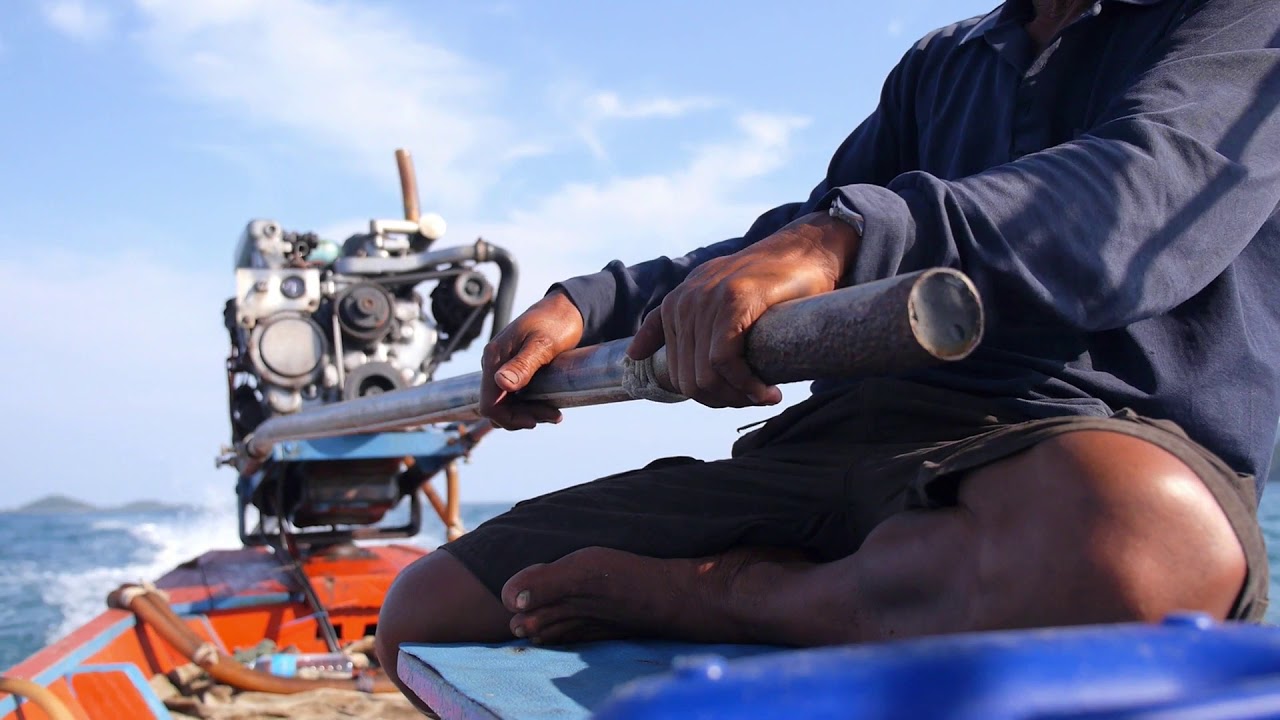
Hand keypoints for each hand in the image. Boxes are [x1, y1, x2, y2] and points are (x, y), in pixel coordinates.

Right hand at [479, 290, 583, 429]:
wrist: (566, 309)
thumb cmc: (556, 323)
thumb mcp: (543, 344)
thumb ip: (522, 364)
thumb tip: (501, 383)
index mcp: (494, 358)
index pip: (489, 404)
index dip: (510, 418)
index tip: (536, 421)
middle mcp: (493, 364)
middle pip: (496, 407)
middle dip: (523, 418)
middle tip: (555, 416)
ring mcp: (501, 367)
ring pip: (506, 404)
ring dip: (528, 414)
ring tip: (555, 413)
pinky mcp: (512, 370)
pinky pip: (514, 397)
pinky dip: (530, 406)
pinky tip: (550, 406)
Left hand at [627, 212, 859, 407]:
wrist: (808, 250)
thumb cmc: (767, 281)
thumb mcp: (712, 296)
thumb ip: (673, 321)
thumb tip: (633, 354)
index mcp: (676, 304)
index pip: (675, 372)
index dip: (705, 394)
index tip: (734, 397)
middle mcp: (685, 302)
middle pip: (688, 380)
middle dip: (722, 400)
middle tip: (754, 399)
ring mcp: (707, 300)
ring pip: (706, 376)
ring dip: (737, 397)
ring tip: (765, 396)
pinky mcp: (733, 302)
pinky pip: (724, 361)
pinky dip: (747, 385)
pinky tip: (769, 392)